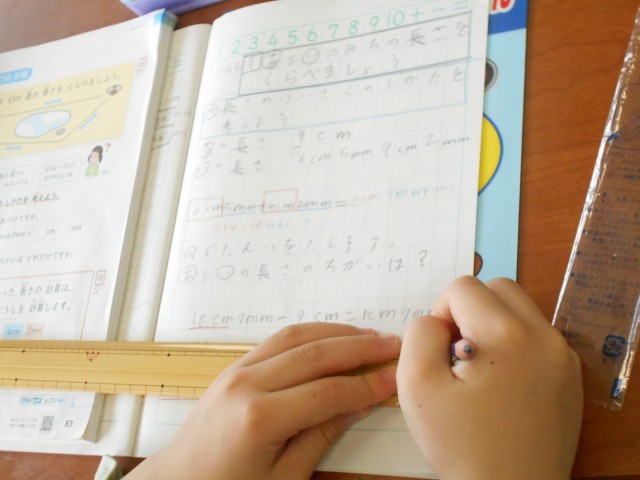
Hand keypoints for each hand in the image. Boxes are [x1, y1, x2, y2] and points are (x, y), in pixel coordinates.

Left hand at [127, 323, 399, 479]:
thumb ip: (319, 438)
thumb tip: (356, 405)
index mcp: (259, 420)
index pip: (328, 392)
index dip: (366, 385)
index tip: (394, 377)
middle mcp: (247, 385)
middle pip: (315, 355)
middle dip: (358, 348)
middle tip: (392, 345)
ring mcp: (236, 371)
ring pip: (295, 338)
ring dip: (335, 333)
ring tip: (367, 336)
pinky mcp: (232, 368)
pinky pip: (276, 341)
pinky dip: (308, 334)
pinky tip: (329, 337)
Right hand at [397, 276, 582, 479]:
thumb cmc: (462, 444)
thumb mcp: (417, 386)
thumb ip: (420, 334)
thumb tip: (438, 321)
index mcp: (507, 333)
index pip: (463, 287)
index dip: (440, 314)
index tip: (440, 354)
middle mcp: (544, 336)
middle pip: (498, 288)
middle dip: (469, 310)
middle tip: (458, 355)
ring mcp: (563, 357)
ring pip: (520, 309)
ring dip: (492, 324)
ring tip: (480, 369)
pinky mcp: (570, 377)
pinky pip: (537, 337)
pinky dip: (514, 345)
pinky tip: (503, 383)